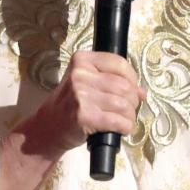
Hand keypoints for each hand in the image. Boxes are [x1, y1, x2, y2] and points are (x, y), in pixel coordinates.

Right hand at [26, 51, 147, 154]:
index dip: (132, 78)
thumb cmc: (70, 105)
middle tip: (129, 110)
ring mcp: (80, 95)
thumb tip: (141, 91)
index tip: (134, 89)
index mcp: (81, 60)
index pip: (118, 63)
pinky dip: (125, 127)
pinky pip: (117, 121)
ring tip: (125, 121)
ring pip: (123, 104)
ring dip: (130, 116)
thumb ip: (111, 81)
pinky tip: (122, 129)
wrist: (48, 127)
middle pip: (124, 86)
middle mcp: (80, 75)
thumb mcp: (86, 84)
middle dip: (133, 101)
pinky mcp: (84, 116)